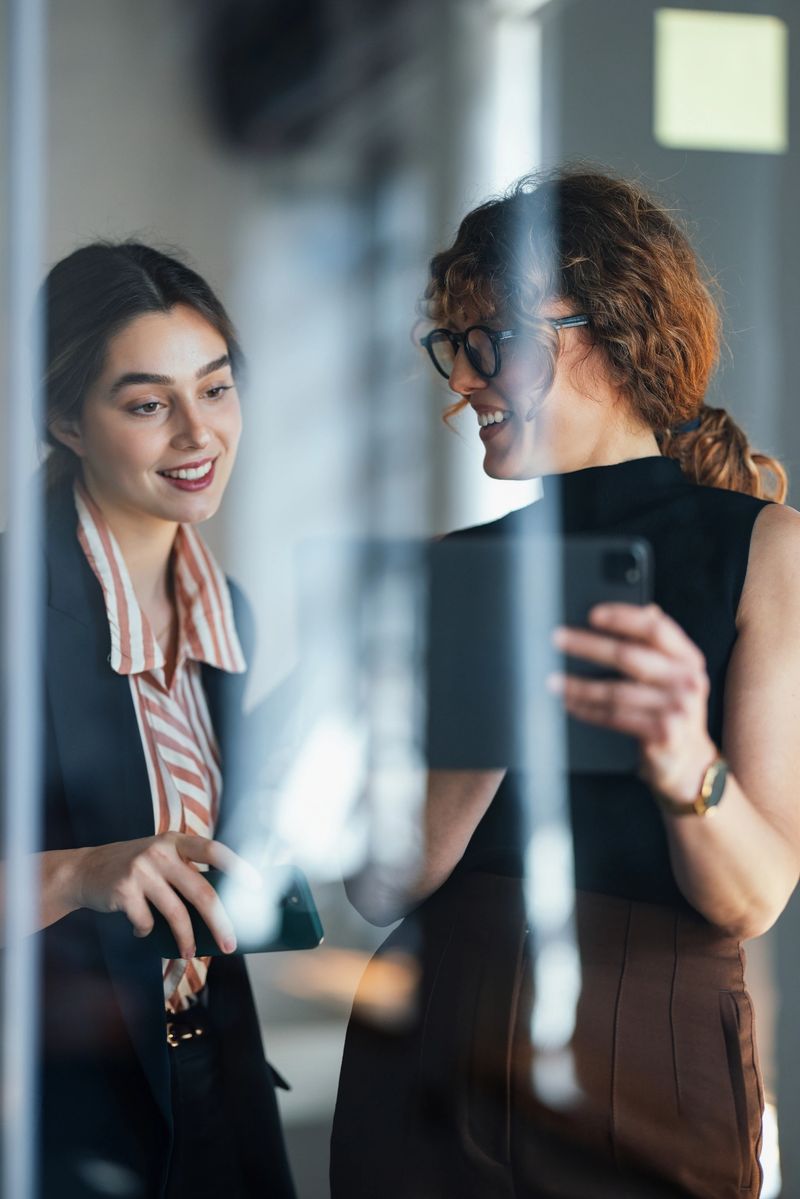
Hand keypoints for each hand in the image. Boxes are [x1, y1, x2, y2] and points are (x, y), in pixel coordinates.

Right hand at [71, 832, 247, 957]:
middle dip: (219, 922)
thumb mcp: (159, 857)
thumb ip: (184, 871)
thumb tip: (222, 908)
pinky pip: (147, 922)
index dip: (237, 866)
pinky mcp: (125, 889)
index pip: (213, 850)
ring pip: (176, 913)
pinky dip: (147, 932)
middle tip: (230, 944)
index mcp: (175, 841)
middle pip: (201, 892)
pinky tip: (141, 929)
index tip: (257, 884)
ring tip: (189, 953)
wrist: (84, 870)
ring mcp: (142, 870)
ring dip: (186, 939)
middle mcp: (161, 852)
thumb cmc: (134, 868)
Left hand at [549, 602, 716, 803]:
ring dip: (579, 685)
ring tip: (553, 680)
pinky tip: (570, 704)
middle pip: (629, 656)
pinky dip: (589, 710)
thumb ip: (656, 646)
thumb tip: (642, 607)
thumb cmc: (669, 710)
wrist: (688, 762)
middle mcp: (688, 680)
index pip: (656, 628)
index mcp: (688, 658)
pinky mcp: (663, 733)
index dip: (623, 617)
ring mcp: (678, 709)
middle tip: (557, 640)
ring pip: (616, 691)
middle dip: (588, 645)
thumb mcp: (671, 676)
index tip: (592, 614)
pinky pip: (615, 717)